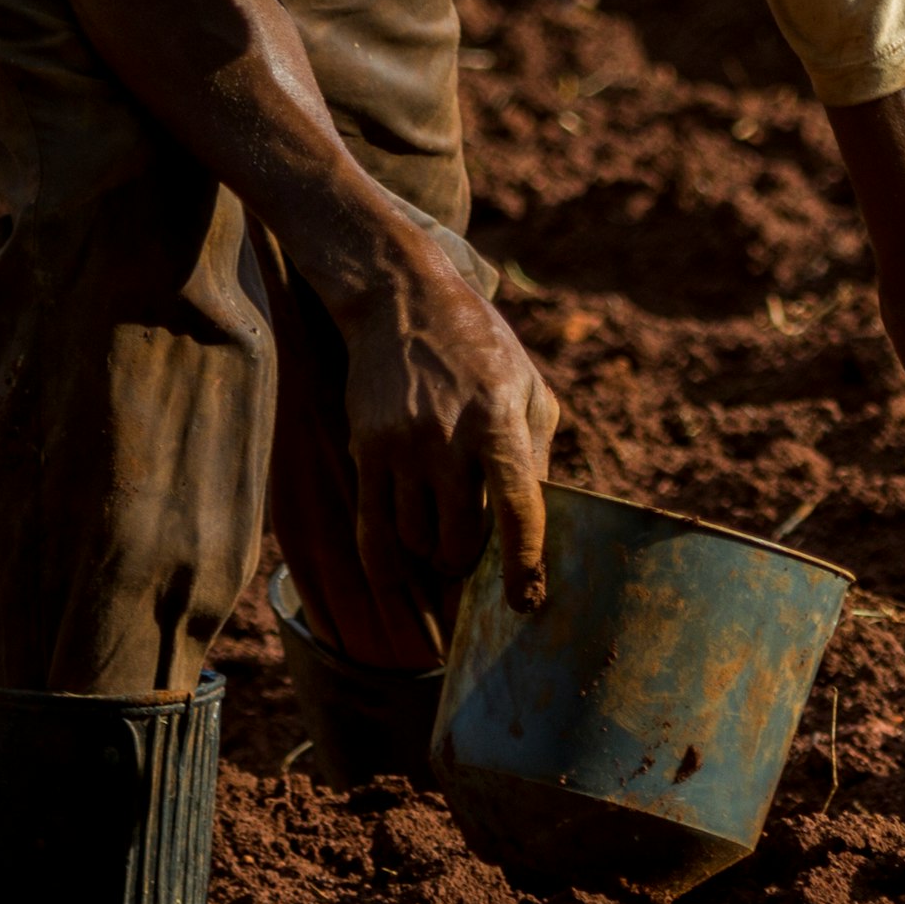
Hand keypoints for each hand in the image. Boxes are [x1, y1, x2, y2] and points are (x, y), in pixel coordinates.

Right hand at [338, 242, 560, 627]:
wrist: (403, 303)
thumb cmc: (481, 348)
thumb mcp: (529, 388)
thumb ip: (536, 455)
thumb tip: (537, 523)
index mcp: (500, 420)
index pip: (517, 508)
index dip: (523, 563)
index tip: (525, 600)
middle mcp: (448, 438)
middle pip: (459, 537)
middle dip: (469, 563)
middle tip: (475, 562)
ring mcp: (402, 447)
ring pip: (415, 540)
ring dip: (431, 556)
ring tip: (442, 544)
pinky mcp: (367, 450)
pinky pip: (372, 529)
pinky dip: (387, 561)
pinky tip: (399, 572)